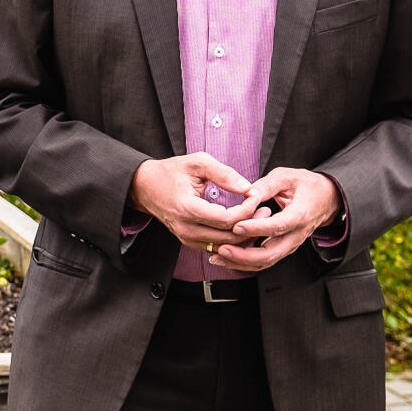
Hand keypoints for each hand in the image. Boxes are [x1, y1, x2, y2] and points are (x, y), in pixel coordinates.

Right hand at [129, 153, 259, 250]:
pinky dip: (233, 240)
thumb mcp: (197, 163)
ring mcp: (187, 239)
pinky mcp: (189, 242)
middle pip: (228, 237)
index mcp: (188, 209)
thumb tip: (247, 187)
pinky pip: (217, 248)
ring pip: (225, 247)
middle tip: (266, 209)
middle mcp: (187, 229)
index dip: (246, 209)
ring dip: (244, 235)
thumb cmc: (171, 172)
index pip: (227, 219)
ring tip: (258, 217)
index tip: (256, 195)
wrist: (145, 187)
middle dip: (251, 224)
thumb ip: (224, 173)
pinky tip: (244, 226)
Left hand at [213, 167, 341, 272]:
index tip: (236, 226)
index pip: (277, 226)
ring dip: (241, 262)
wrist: (326, 199)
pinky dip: (246, 262)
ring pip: (266, 261)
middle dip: (244, 255)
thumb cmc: (306, 186)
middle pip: (271, 253)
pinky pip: (265, 260)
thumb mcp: (287, 177)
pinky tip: (227, 258)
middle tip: (222, 249)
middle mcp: (296, 235)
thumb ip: (267, 184)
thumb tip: (247, 192)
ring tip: (218, 257)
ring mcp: (290, 244)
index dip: (256, 228)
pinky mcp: (283, 248)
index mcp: (300, 215)